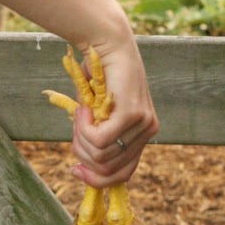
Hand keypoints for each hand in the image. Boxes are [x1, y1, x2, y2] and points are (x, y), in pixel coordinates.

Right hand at [70, 36, 157, 187]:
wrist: (108, 45)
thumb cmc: (99, 77)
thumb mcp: (99, 116)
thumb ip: (98, 140)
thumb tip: (83, 170)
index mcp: (145, 134)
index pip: (123, 175)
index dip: (95, 179)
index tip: (75, 170)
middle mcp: (149, 131)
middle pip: (108, 170)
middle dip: (83, 156)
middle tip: (75, 133)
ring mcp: (143, 124)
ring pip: (101, 156)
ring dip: (81, 138)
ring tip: (80, 114)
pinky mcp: (131, 115)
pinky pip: (100, 140)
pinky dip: (83, 128)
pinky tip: (82, 110)